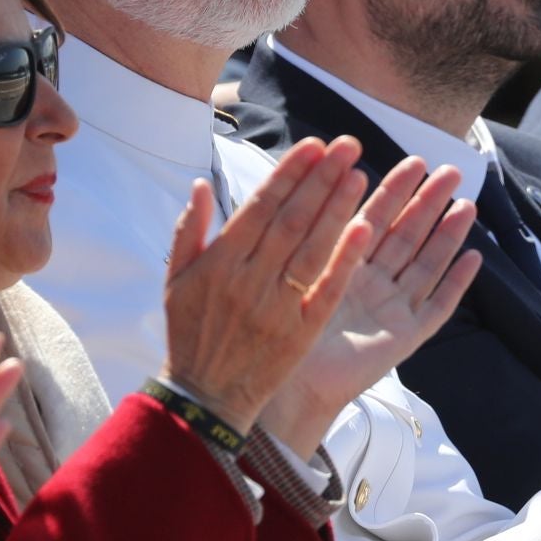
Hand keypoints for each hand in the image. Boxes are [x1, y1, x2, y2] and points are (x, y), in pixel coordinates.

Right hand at [159, 139, 373, 430]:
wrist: (204, 396)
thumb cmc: (190, 332)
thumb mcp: (176, 279)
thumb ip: (189, 230)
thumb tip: (199, 185)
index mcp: (220, 262)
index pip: (260, 206)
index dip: (289, 173)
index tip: (314, 145)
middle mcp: (249, 279)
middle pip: (292, 219)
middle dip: (321, 179)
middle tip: (348, 146)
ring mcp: (277, 306)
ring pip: (311, 248)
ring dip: (337, 209)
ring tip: (360, 175)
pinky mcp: (300, 332)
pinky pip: (325, 291)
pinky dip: (344, 261)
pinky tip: (364, 230)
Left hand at [259, 157, 482, 454]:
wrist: (290, 383)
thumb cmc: (282, 332)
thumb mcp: (300, 271)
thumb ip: (315, 233)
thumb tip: (319, 184)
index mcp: (345, 264)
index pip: (376, 217)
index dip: (396, 190)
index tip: (416, 161)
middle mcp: (373, 283)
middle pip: (408, 234)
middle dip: (429, 202)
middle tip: (452, 171)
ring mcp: (393, 309)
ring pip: (427, 263)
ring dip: (448, 235)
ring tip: (467, 205)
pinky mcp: (406, 337)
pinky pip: (438, 307)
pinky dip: (456, 284)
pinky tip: (473, 258)